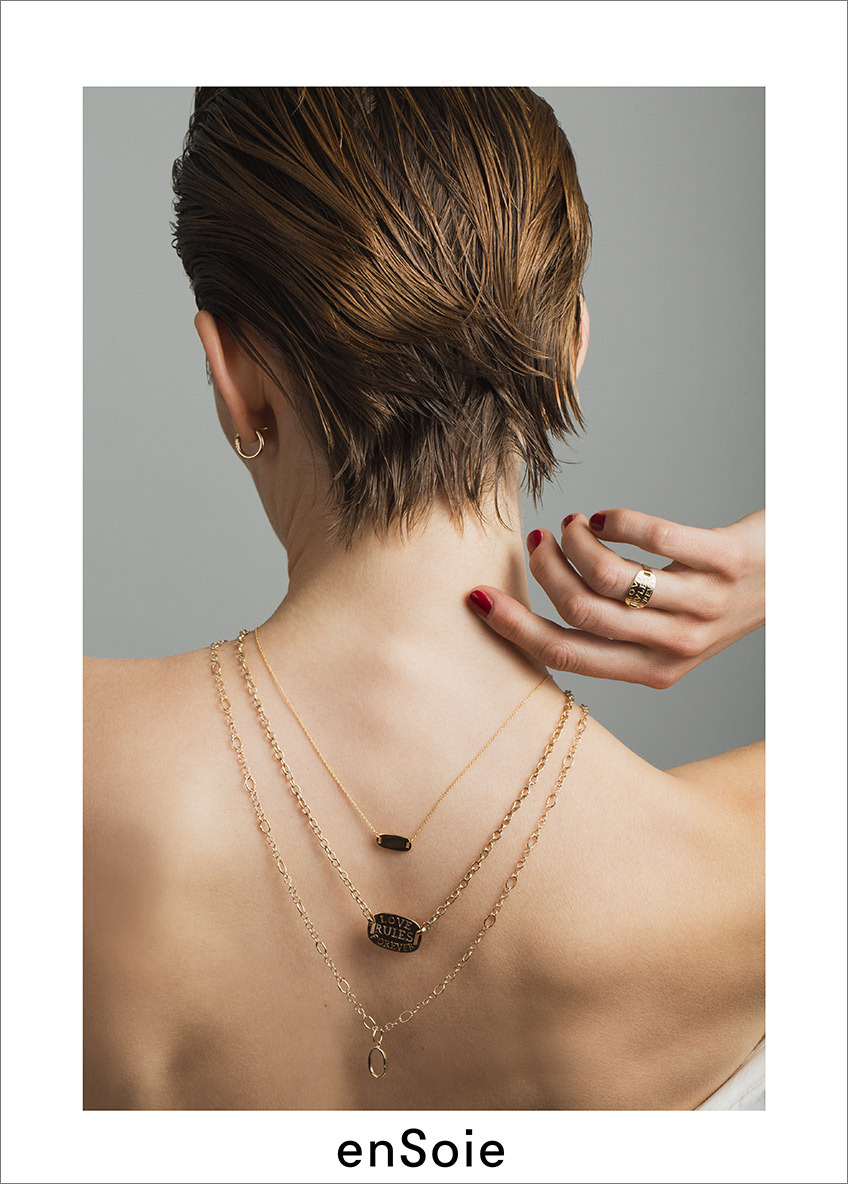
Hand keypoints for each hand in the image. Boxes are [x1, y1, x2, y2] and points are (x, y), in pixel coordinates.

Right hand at [468, 509, 764, 687]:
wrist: (800, 577)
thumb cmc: (720, 601)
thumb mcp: (668, 635)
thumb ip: (616, 632)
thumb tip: (544, 601)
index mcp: (654, 672)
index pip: (568, 656)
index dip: (515, 628)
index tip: (477, 597)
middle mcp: (678, 647)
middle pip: (580, 613)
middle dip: (544, 572)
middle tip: (541, 541)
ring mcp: (704, 605)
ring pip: (609, 577)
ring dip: (576, 543)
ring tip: (576, 525)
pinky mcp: (726, 560)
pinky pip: (652, 537)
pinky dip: (614, 520)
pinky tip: (607, 517)